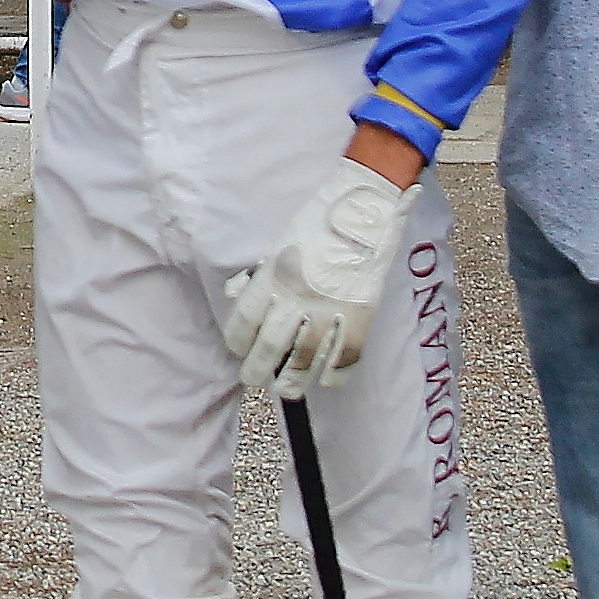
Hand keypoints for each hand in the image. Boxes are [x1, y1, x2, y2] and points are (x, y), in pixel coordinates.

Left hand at [223, 156, 424, 401]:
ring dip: (292, 381)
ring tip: (286, 390)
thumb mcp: (277, 245)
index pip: (243, 322)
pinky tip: (326, 381)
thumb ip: (257, 275)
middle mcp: (297, 297)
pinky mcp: (360, 314)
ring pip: (306, 360)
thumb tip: (236, 294)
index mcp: (272, 277)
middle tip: (253, 379)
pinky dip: (335, 375)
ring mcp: (330, 309)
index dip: (236, 342)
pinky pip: (346, 357)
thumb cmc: (316, 224)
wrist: (362, 208)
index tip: (238, 349)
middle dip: (256, 371)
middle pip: (270, 348)